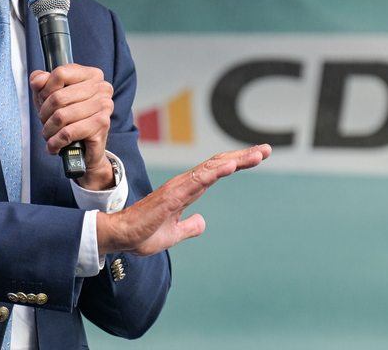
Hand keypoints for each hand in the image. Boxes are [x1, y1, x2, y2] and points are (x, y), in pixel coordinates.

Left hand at [30, 65, 115, 189]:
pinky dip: (55, 142)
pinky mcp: (102, 125)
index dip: (44, 90)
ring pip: (61, 116)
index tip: (43, 102)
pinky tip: (54, 145)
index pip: (60, 73)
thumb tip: (37, 80)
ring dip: (49, 130)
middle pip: (58, 97)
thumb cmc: (71, 120)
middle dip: (44, 114)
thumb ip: (42, 83)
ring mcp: (104, 106)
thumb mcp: (51, 97)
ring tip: (49, 135)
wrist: (89, 149)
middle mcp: (101, 87)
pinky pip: (68, 133)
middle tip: (45, 123)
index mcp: (91, 75)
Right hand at [96, 145, 271, 255]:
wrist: (121, 237)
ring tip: (257, 154)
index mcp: (187, 190)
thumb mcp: (174, 234)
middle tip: (266, 149)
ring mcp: (179, 187)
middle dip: (243, 157)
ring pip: (212, 168)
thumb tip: (203, 222)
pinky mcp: (173, 195)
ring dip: (236, 160)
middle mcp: (185, 183)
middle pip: (219, 164)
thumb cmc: (143, 232)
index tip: (258, 156)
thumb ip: (190, 226)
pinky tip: (232, 166)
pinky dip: (216, 172)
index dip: (238, 163)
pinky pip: (198, 180)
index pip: (217, 171)